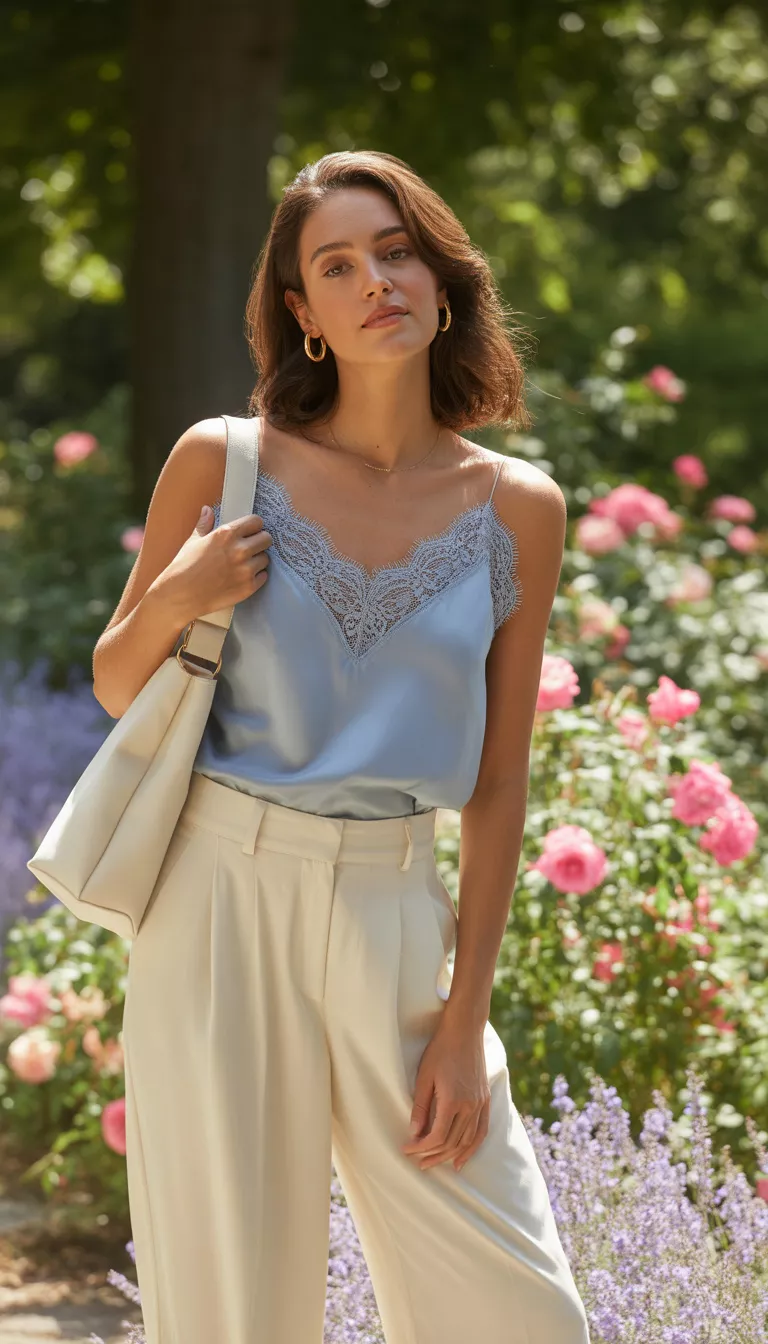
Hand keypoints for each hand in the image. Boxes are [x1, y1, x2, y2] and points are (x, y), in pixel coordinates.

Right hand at [157, 504, 272, 625]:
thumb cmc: (184, 567)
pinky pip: (264, 576)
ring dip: (258, 560)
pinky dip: (257, 576)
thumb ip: (204, 524)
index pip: (256, 522)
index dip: (254, 526)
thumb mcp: (193, 541)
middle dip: (260, 541)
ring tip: (244, 564)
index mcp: (226, 534)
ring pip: (266, 558)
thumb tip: (207, 510)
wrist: (180, 595)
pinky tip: (243, 577)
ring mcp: (246, 569)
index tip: (251, 531)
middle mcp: (239, 550)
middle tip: (251, 548)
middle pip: (267, 539)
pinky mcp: (249, 587)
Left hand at [401, 1019, 490, 1172]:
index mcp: (453, 1101)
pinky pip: (482, 1131)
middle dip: (433, 1155)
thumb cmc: (440, 1050)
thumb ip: (420, 1107)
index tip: (407, 1149)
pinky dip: (472, 1148)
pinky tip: (462, 1158)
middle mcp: (470, 1106)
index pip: (437, 1137)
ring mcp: (481, 1104)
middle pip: (452, 1143)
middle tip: (418, 1162)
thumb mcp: (424, 1077)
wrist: (465, 1030)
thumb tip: (413, 1133)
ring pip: (467, 1141)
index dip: (421, 1147)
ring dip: (450, 1155)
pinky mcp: (486, 1100)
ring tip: (435, 1163)